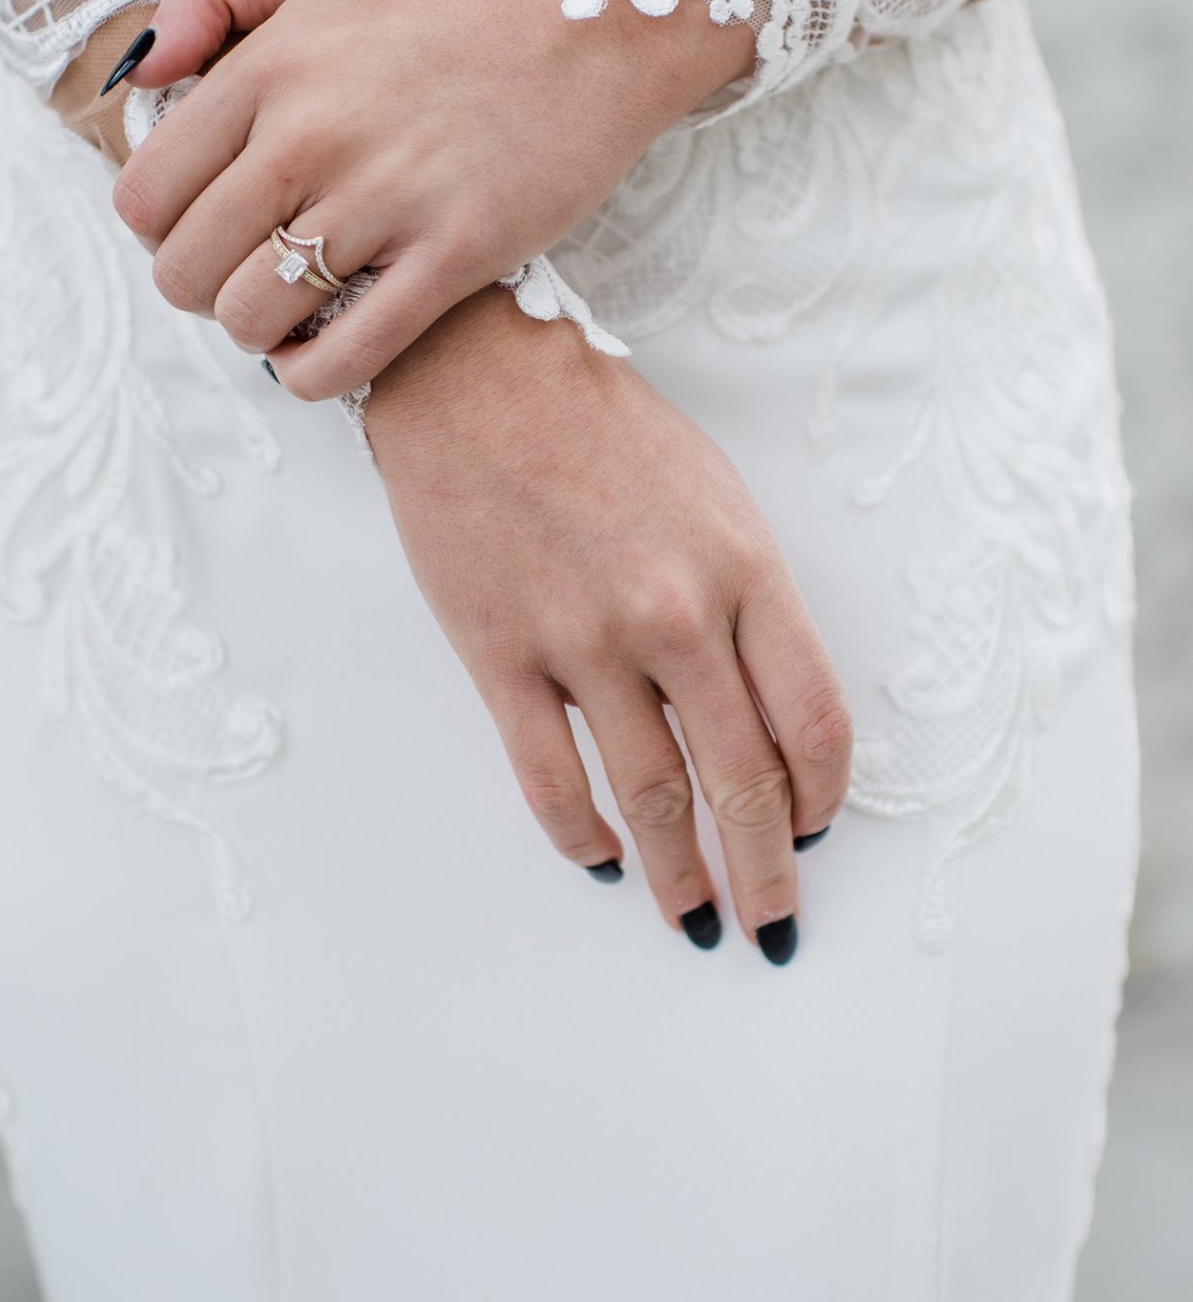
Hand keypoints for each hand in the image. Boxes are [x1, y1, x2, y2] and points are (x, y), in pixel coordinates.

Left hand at [109, 0, 751, 398]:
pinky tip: (318, 358)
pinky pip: (345, 355)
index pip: (147, 194)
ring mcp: (384, 200)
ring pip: (253, 318)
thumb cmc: (452, 3)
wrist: (591, 28)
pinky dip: (311, 375)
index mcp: (269, 69)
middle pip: (187, 269)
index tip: (198, 227)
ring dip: (255, 333)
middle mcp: (312, 136)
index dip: (159, 230)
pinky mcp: (455, 255)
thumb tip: (139, 78)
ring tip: (287, 311)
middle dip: (200, 289)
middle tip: (242, 273)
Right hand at [365, 287, 852, 960]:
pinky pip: (548, 778)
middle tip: (776, 924)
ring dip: (680, 875)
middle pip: (742, 778)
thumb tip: (764, 713)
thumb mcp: (714, 496)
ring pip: (651, 795)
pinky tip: (602, 862)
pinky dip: (580, 836)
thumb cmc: (603, 429)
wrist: (476, 378)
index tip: (819, 829)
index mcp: (742, 569)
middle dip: (768, 867)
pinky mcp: (500, 656)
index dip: (825, 797)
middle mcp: (673, 616)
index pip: (812, 720)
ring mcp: (583, 641)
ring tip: (696, 921)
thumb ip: (749, 603)